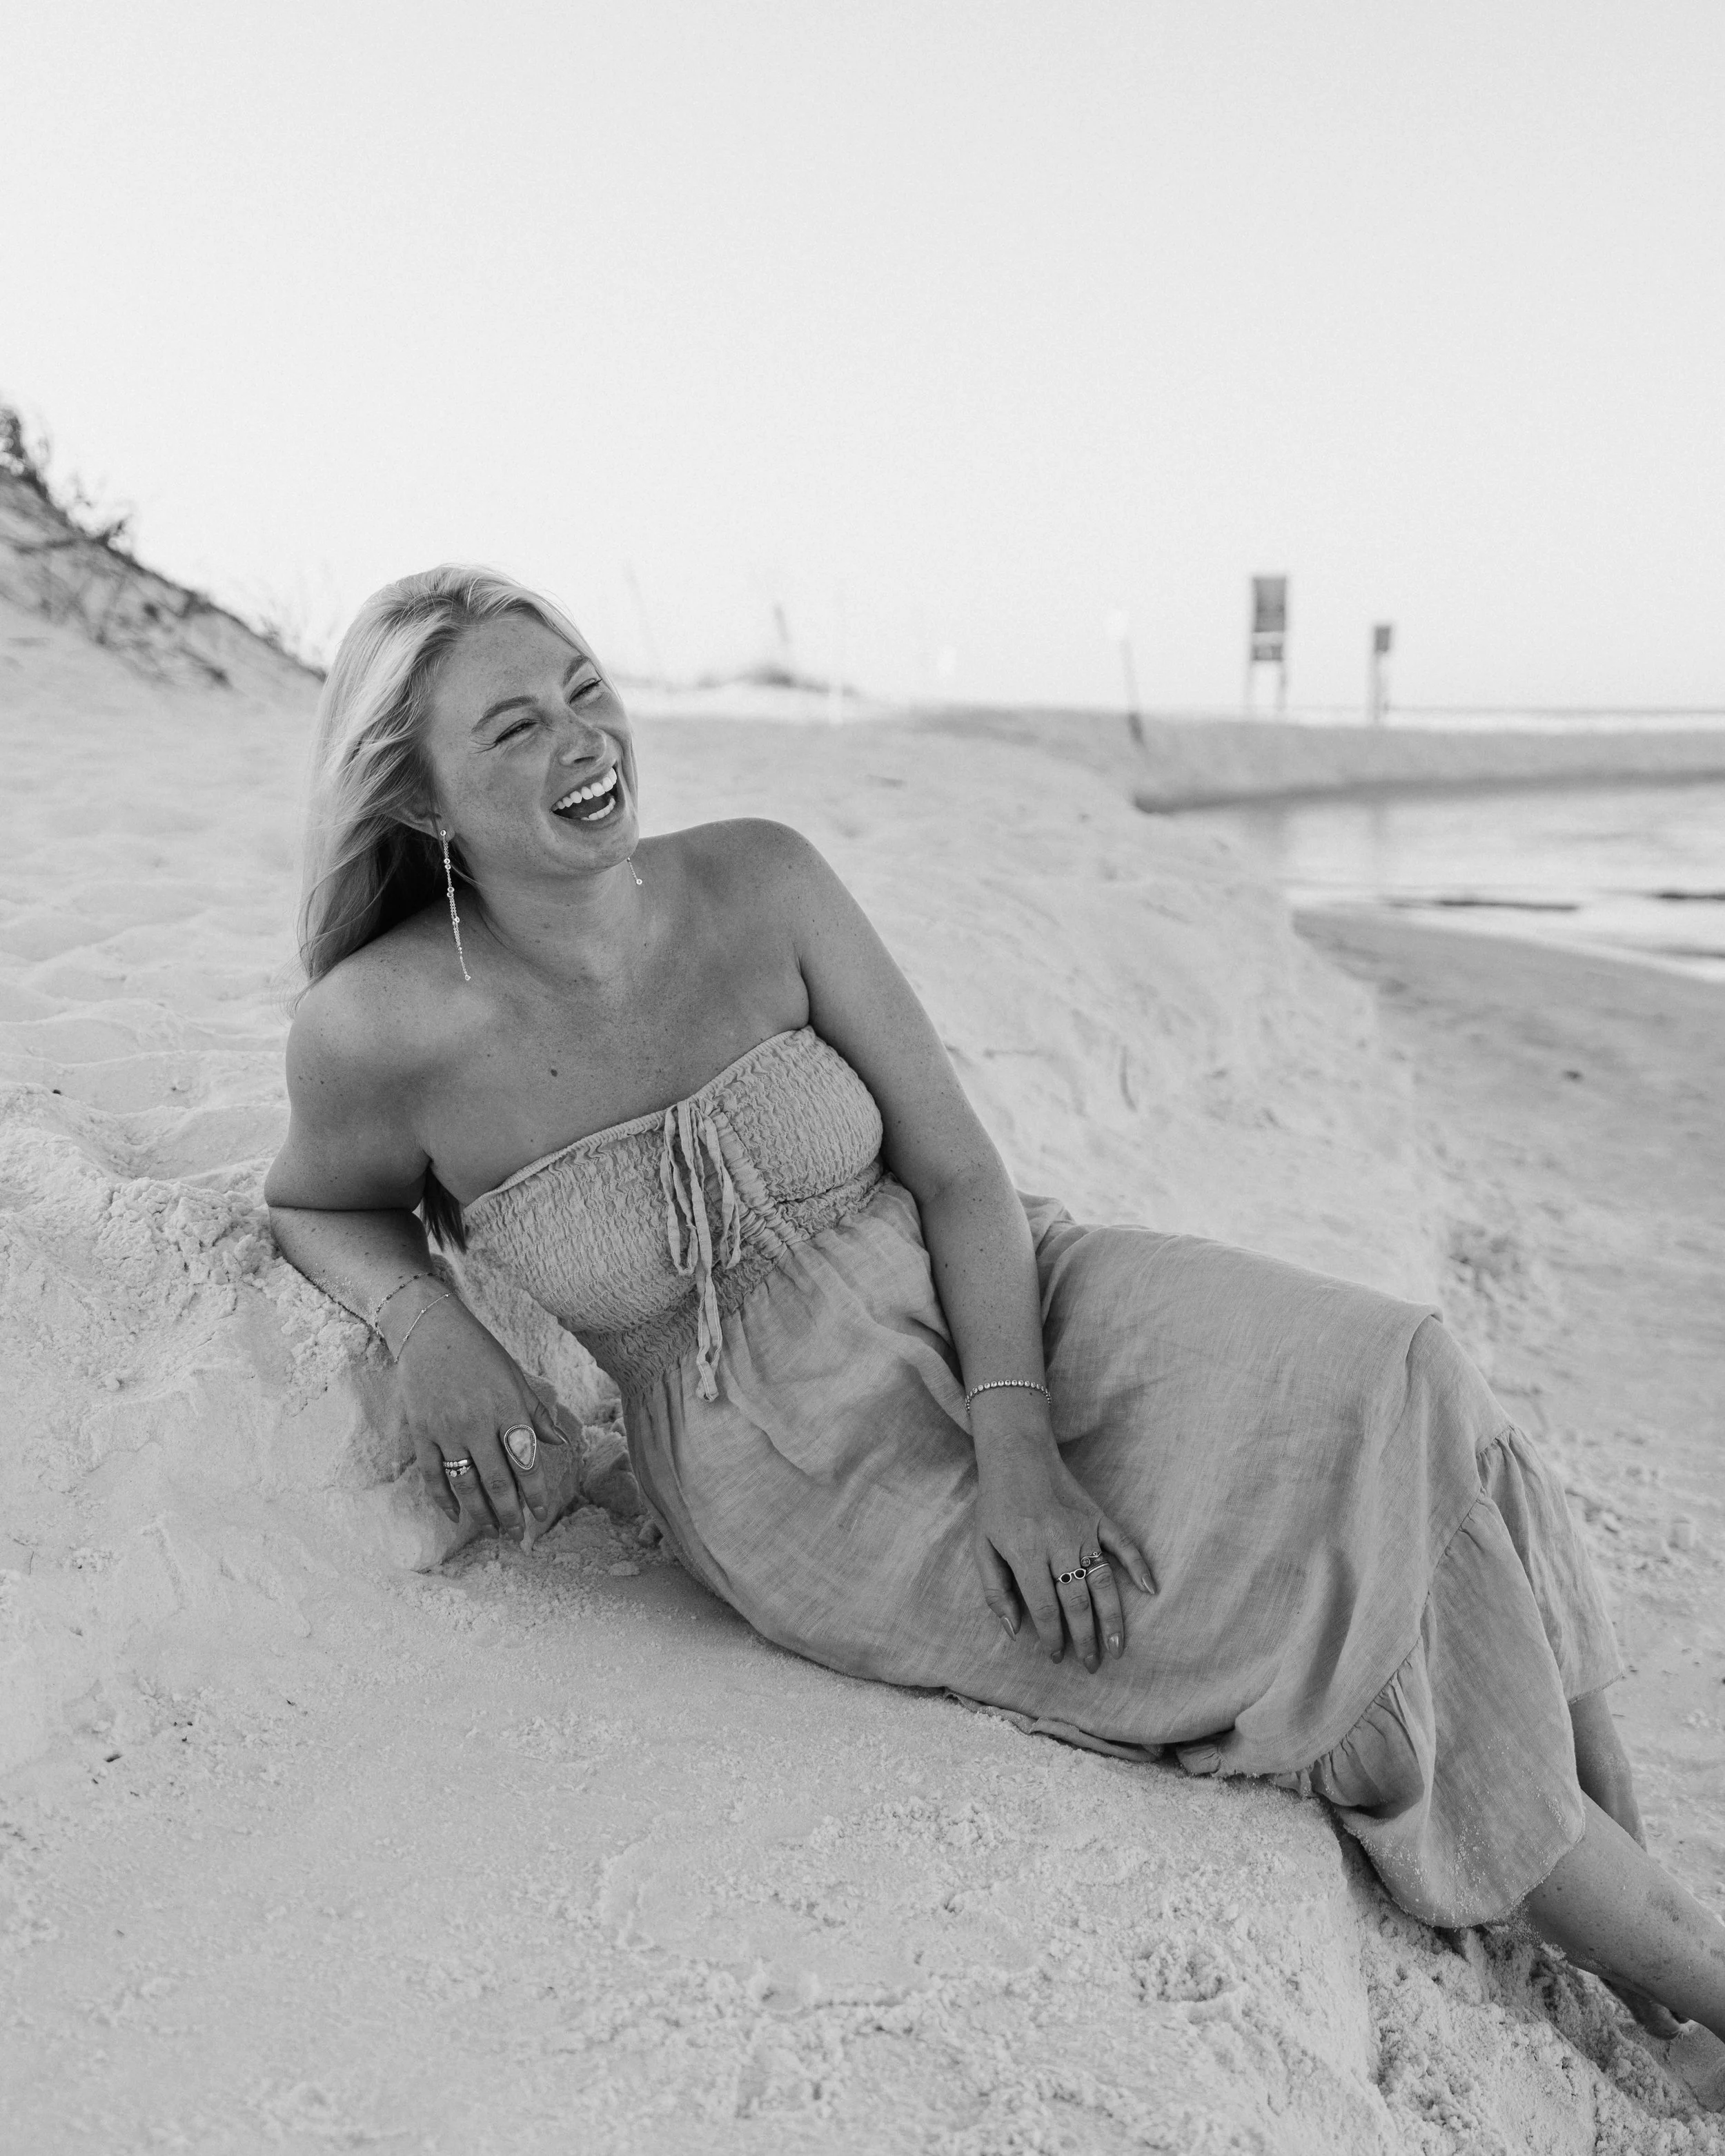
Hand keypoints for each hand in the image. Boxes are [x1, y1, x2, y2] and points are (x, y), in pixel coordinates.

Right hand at [387, 1294, 568, 1546]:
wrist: (430, 1330)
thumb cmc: (480, 1353)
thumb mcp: (516, 1377)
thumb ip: (538, 1413)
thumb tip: (562, 1443)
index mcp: (507, 1408)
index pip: (526, 1462)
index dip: (536, 1494)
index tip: (543, 1515)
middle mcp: (478, 1423)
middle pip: (497, 1482)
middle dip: (510, 1513)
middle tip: (517, 1534)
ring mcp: (446, 1430)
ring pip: (465, 1486)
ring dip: (479, 1514)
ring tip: (491, 1530)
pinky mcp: (421, 1433)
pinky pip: (432, 1476)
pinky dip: (444, 1501)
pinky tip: (456, 1516)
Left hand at [974, 1439, 1154, 1672]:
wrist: (1018, 1455)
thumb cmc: (996, 1504)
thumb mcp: (981, 1546)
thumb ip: (994, 1591)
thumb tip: (1014, 1632)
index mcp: (1026, 1553)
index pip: (1045, 1608)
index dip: (1052, 1637)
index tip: (1056, 1657)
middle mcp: (1058, 1544)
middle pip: (1077, 1602)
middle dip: (1085, 1639)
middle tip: (1092, 1665)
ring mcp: (1082, 1530)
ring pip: (1103, 1582)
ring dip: (1114, 1618)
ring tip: (1119, 1648)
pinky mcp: (1098, 1517)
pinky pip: (1124, 1544)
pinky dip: (1139, 1566)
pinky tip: (1150, 1590)